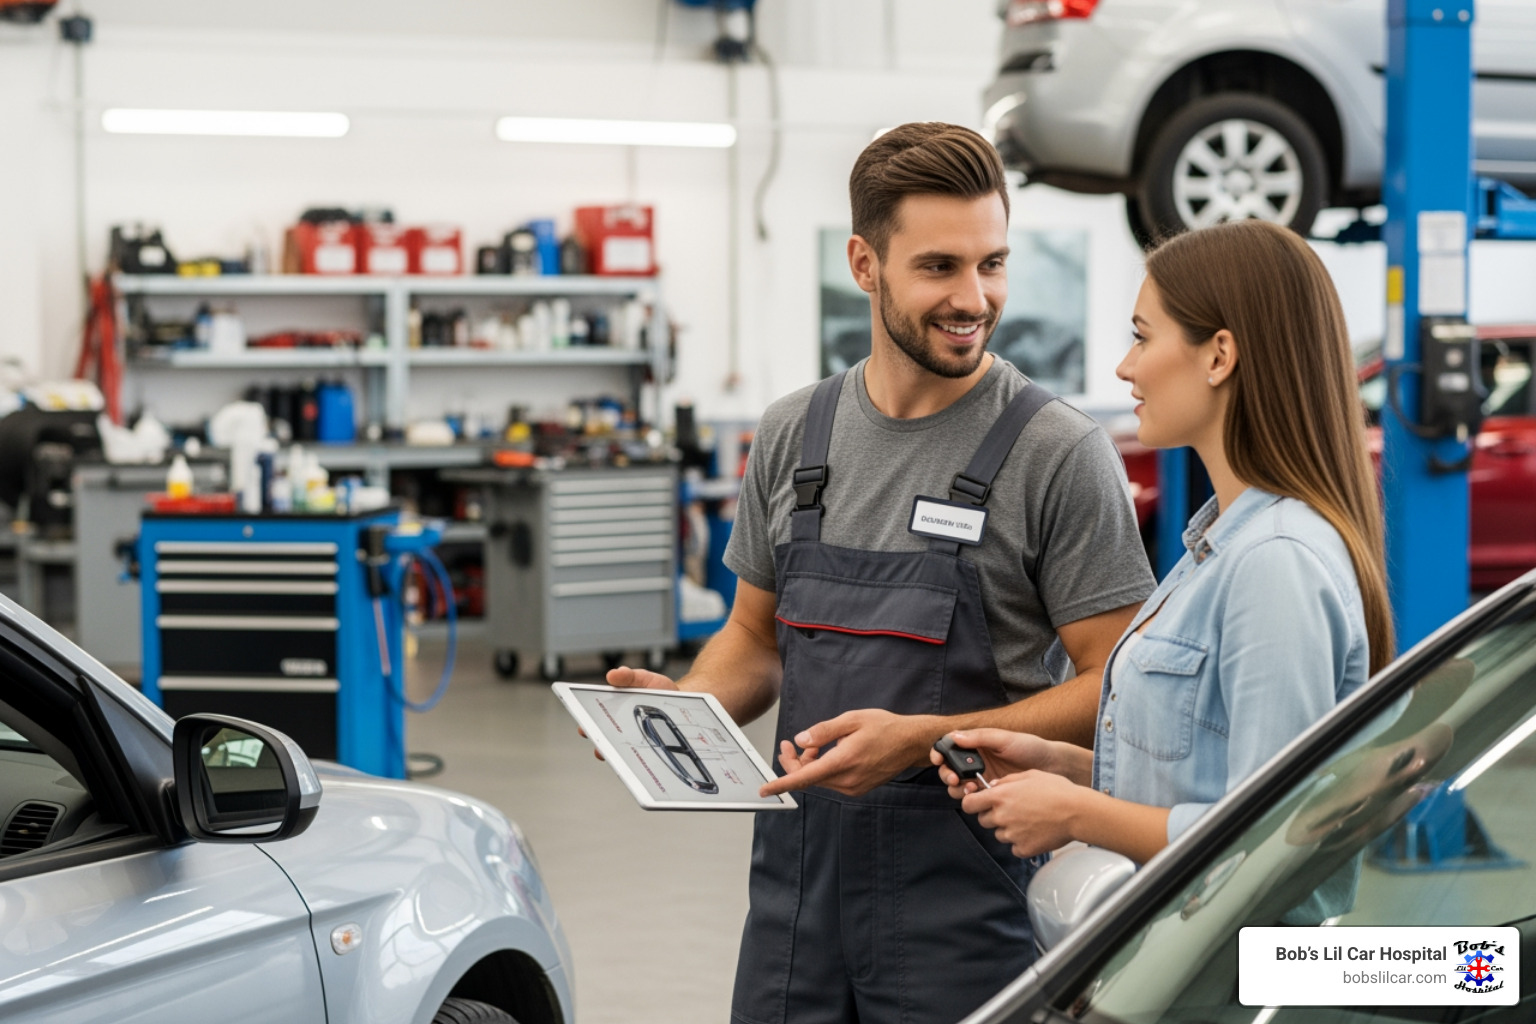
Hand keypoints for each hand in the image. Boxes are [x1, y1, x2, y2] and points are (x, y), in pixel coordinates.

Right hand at [579, 666, 679, 761]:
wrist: (682, 700)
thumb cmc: (659, 690)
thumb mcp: (644, 678)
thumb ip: (629, 676)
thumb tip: (612, 675)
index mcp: (614, 709)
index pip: (595, 719)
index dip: (587, 724)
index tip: (583, 728)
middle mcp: (620, 727)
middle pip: (605, 737)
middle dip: (600, 742)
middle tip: (600, 745)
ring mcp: (634, 740)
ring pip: (621, 752)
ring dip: (618, 755)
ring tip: (619, 757)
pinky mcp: (648, 749)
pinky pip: (640, 759)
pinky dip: (638, 761)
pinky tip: (640, 762)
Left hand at [759, 710, 930, 797]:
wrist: (911, 743)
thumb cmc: (884, 728)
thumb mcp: (851, 720)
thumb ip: (823, 731)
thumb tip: (801, 740)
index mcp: (844, 762)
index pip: (805, 777)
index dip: (782, 783)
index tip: (765, 789)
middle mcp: (847, 780)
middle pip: (808, 778)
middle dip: (794, 762)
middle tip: (788, 745)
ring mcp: (853, 787)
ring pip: (819, 780)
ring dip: (809, 764)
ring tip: (814, 744)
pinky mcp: (857, 788)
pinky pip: (831, 781)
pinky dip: (822, 769)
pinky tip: (827, 754)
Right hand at [929, 728, 1059, 798]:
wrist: (1052, 767)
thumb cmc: (1030, 747)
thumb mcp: (1005, 738)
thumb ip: (980, 738)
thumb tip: (955, 737)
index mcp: (976, 744)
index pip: (950, 747)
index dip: (939, 753)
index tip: (938, 759)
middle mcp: (976, 761)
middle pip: (950, 769)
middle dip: (947, 775)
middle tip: (955, 779)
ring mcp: (982, 778)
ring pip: (959, 786)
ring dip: (958, 788)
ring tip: (970, 788)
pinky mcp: (991, 793)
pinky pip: (975, 797)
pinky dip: (972, 797)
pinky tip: (980, 794)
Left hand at [961, 770, 1087, 859]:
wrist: (1077, 812)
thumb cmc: (1056, 790)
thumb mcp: (1029, 775)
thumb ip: (1006, 780)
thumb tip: (993, 786)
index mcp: (1000, 796)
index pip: (968, 804)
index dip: (972, 803)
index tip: (978, 803)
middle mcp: (1002, 816)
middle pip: (983, 820)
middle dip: (993, 816)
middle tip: (1012, 811)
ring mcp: (1012, 835)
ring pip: (999, 834)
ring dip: (1008, 829)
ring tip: (1028, 820)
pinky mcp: (1023, 848)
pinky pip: (1015, 847)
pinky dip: (1022, 842)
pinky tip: (1035, 832)